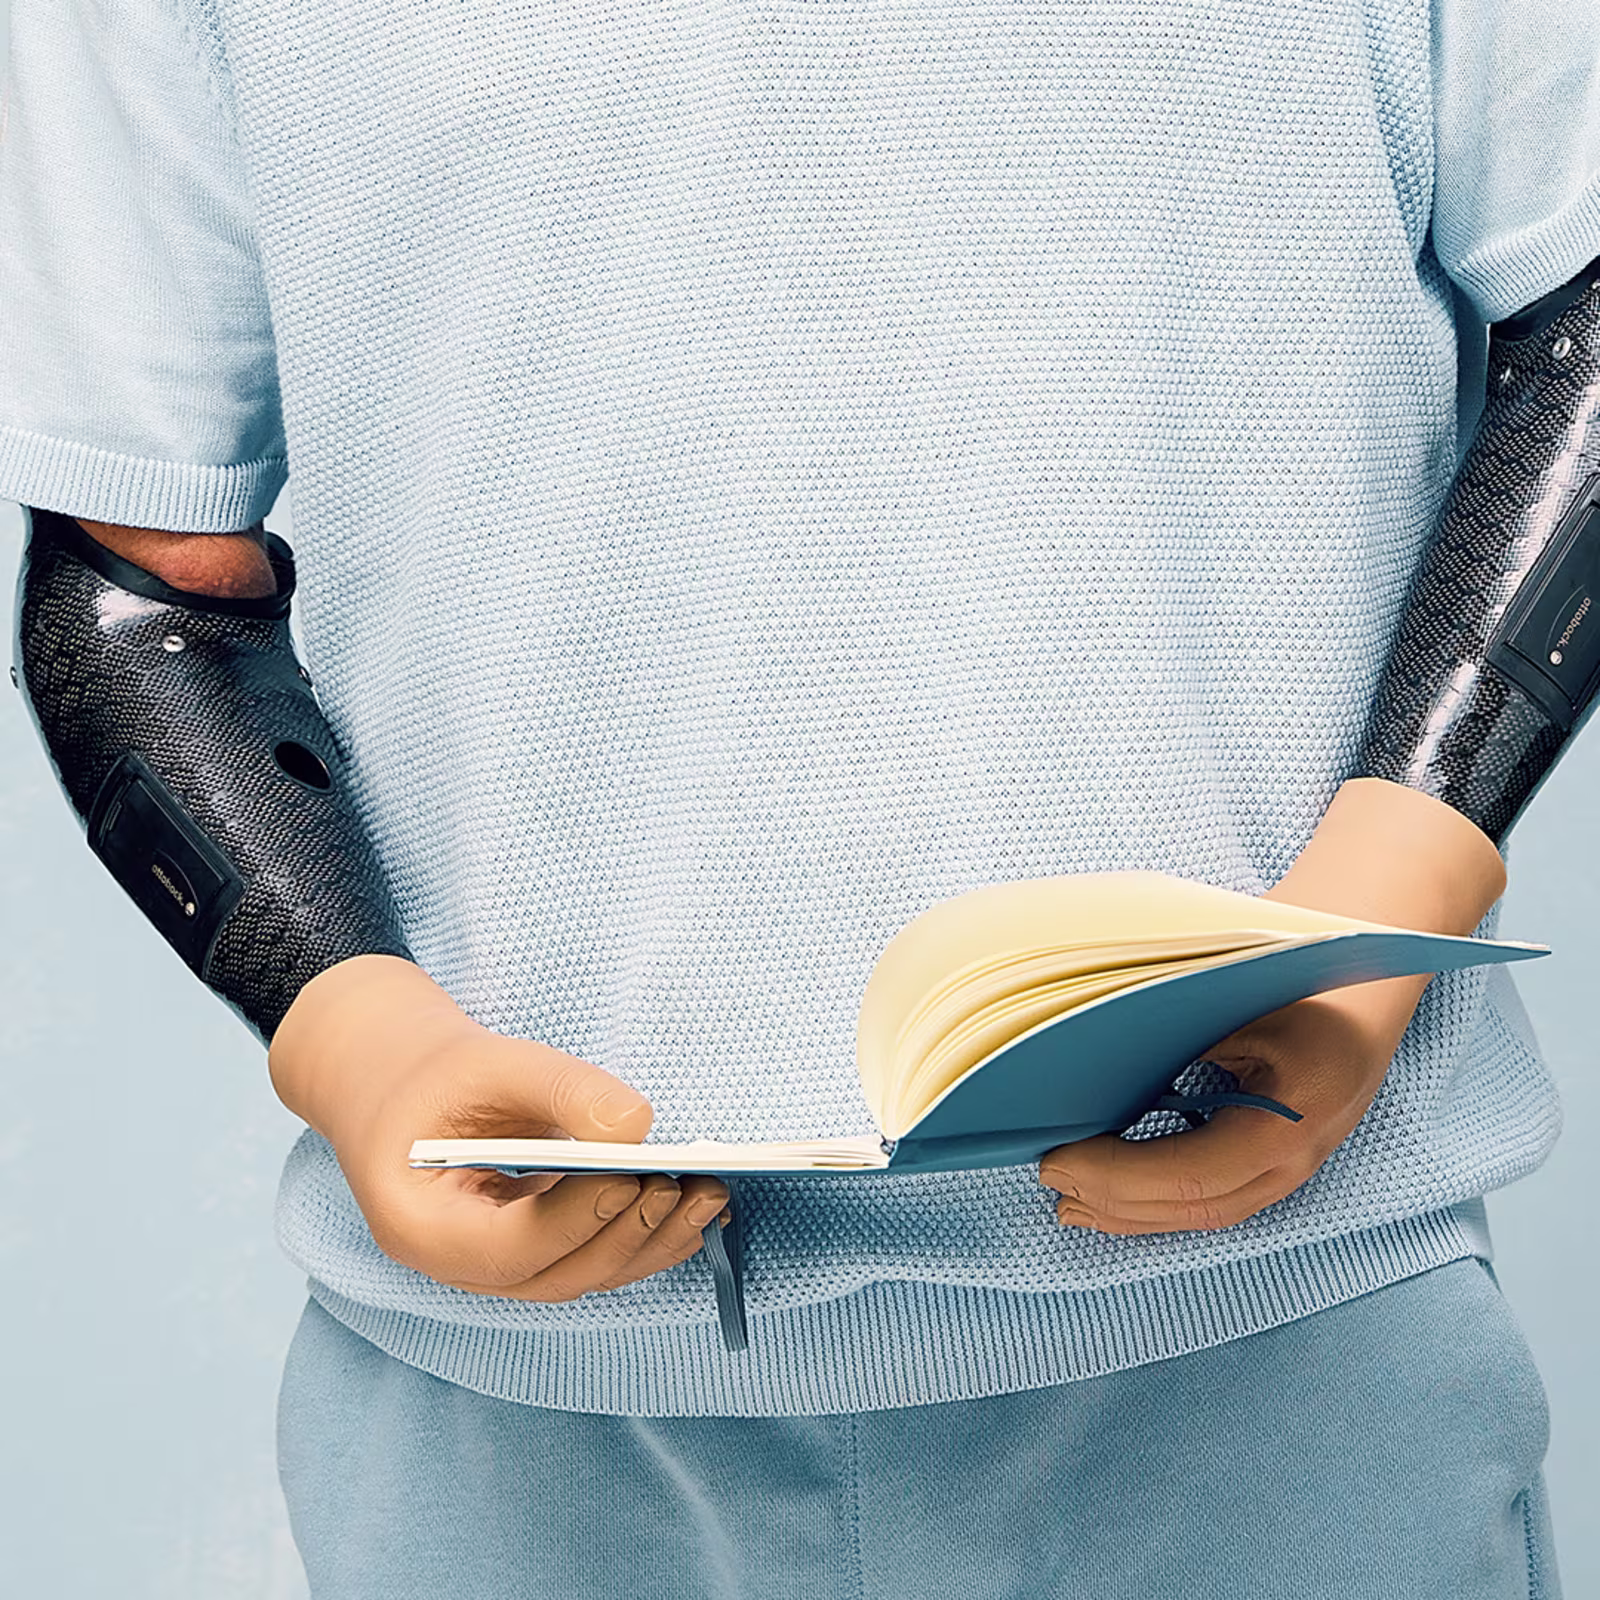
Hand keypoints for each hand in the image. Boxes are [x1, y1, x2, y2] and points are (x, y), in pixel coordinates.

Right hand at [268, 955, 726, 1299]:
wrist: (400, 1086)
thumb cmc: (434, 1073)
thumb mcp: (484, 1061)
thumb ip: (559, 1090)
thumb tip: (637, 1127)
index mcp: (420, 1225)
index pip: (507, 1247)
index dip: (574, 1218)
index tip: (633, 1175)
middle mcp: (459, 1265)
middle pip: (554, 1275)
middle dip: (628, 1234)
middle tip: (688, 1186)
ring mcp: (498, 1267)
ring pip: (583, 1275)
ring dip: (652, 1242)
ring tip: (712, 1195)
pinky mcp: (535, 1252)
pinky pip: (593, 1257)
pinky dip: (645, 1236)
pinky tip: (695, 1206)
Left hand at [1039, 777, 1508, 1236]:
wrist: (1360, 980)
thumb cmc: (1298, 979)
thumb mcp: (1238, 1002)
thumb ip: (1177, 1041)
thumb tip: (1092, 1073)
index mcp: (1290, 1119)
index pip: (1189, 1176)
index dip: (1117, 1178)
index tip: (1058, 1160)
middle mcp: (1296, 1159)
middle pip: (1192, 1207)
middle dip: (1113, 1201)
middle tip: (1049, 1178)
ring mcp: (1292, 1169)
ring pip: (1203, 1215)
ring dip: (1131, 1215)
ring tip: (1070, 1204)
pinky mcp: (1278, 1164)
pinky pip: (1214, 1200)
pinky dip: (1158, 1204)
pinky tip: (1113, 1200)